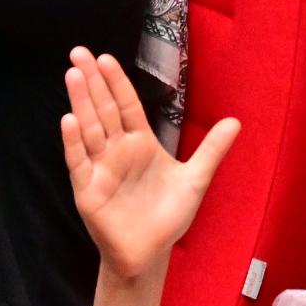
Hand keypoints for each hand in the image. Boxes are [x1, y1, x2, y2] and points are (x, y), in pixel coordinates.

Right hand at [61, 47, 238, 286]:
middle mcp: (117, 151)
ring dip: (80, 103)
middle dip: (91, 81)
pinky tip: (69, 120)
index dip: (116, 82)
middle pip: (103, 109)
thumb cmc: (169, 216)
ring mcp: (100, 169)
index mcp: (140, 143)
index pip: (126, 105)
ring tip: (72, 75)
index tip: (105, 57)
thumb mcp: (195, 180)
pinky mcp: (88, 191)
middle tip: (79, 52)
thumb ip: (213, 150)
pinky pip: (79, 163)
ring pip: (89, 129)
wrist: (150, 254)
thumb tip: (237, 121)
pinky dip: (73, 142)